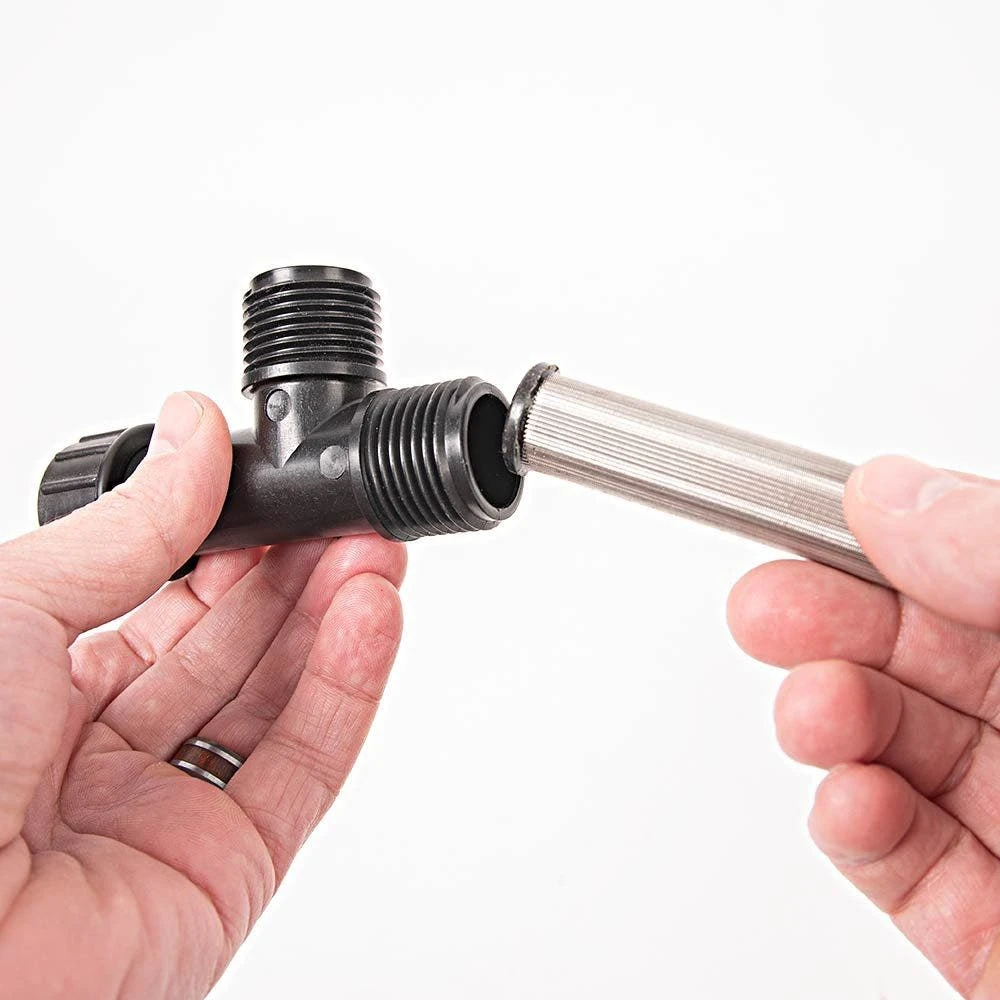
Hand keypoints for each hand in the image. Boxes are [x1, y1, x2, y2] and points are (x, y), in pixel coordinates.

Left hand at [0, 392, 405, 998]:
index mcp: (44, 684)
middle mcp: (108, 750)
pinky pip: (305, 768)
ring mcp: (171, 812)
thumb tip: (193, 433)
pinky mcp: (229, 871)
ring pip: (280, 701)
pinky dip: (348, 688)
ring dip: (337, 620)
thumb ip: (132, 529)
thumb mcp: (16, 607)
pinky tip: (372, 619)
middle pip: (236, 647)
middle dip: (300, 574)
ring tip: (376, 556)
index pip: (173, 600)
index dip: (238, 543)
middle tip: (350, 517)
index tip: (287, 492)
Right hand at [728, 456, 999, 997]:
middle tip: (765, 606)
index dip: (890, 538)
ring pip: (898, 751)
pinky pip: (905, 864)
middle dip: (831, 625)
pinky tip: (846, 798)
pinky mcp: (992, 936)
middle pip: (924, 656)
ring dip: (833, 722)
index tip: (815, 513)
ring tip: (813, 710)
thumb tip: (898, 494)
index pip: (978, 570)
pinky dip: (856, 827)